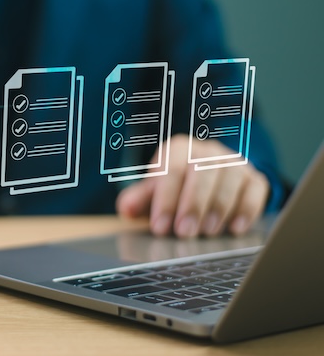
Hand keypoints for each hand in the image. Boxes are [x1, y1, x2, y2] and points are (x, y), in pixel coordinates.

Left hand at [116, 134, 268, 237]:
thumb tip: (126, 209)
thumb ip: (140, 198)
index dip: (166, 199)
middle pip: (202, 172)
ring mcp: (234, 163)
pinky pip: (254, 190)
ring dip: (218, 208)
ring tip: (207, 232)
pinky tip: (234, 228)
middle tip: (184, 232)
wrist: (208, 180)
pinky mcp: (254, 178)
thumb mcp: (155, 190)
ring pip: (230, 179)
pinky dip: (246, 209)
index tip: (160, 226)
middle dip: (193, 204)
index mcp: (179, 149)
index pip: (172, 169)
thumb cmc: (176, 187)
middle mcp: (208, 151)